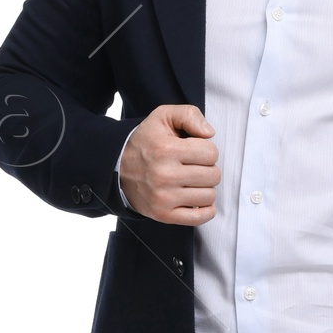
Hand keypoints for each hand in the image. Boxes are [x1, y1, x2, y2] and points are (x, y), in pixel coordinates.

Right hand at [119, 104, 219, 223]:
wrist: (118, 167)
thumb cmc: (146, 142)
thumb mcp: (163, 117)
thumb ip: (189, 115)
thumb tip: (209, 133)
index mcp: (166, 149)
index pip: (211, 153)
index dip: (206, 150)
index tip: (194, 151)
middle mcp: (164, 175)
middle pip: (213, 175)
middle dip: (207, 168)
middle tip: (193, 167)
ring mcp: (163, 198)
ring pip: (209, 196)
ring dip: (204, 188)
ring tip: (190, 181)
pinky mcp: (163, 215)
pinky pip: (199, 217)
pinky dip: (205, 210)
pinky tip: (196, 199)